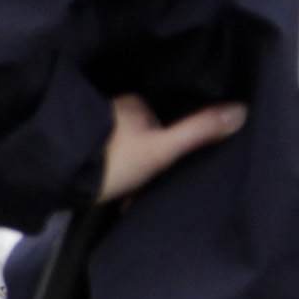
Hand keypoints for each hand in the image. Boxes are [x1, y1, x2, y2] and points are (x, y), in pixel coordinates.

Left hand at [97, 94, 247, 202]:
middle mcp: (113, 110)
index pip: (166, 116)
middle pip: (146, 134)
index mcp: (134, 103)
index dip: (174, 140)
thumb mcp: (162, 149)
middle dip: (151, 158)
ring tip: (134, 193)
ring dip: (132, 171)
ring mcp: (95, 129)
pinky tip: (117, 195)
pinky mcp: (82, 148)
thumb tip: (241, 110)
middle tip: (152, 184)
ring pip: (126, 149)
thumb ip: (198, 132)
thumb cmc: (114, 160)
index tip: (174, 163)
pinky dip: (115, 176)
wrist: (57, 178)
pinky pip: (108, 160)